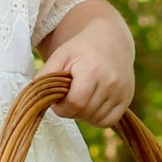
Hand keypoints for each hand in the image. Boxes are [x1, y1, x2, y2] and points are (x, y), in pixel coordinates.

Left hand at [43, 0, 135, 125]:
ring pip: (96, 120)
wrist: (110, 40)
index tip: (58, 99)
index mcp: (92, 70)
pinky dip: (97, 118)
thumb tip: (34, 98)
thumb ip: (44, 77)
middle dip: (72, 110)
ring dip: (84, 114)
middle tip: (68, 96)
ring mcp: (122, 90)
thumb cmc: (79, 49)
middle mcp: (111, 81)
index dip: (62, 107)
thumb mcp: (59, 57)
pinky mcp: (128, 97)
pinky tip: (92, 104)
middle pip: (85, 113)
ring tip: (81, 97)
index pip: (75, 103)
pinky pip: (109, 121)